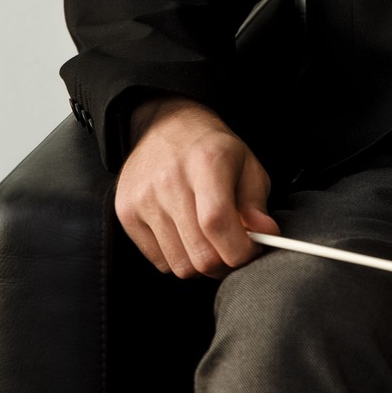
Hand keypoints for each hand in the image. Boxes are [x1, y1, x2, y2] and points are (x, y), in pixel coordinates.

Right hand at [114, 96, 277, 277]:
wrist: (166, 125)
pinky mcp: (126, 212)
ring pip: (180, 266)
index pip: (217, 223)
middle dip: (224, 263)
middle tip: (230, 248)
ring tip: (207, 240)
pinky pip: (159, 261)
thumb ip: (257, 204)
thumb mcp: (247, 165)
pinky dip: (177, 257)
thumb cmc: (211, 149)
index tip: (250, 250)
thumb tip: (265, 235)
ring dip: (200, 264)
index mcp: (205, 162)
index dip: (240, 250)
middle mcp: (168, 179)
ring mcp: (143, 198)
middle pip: (200, 255)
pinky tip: (183, 234)